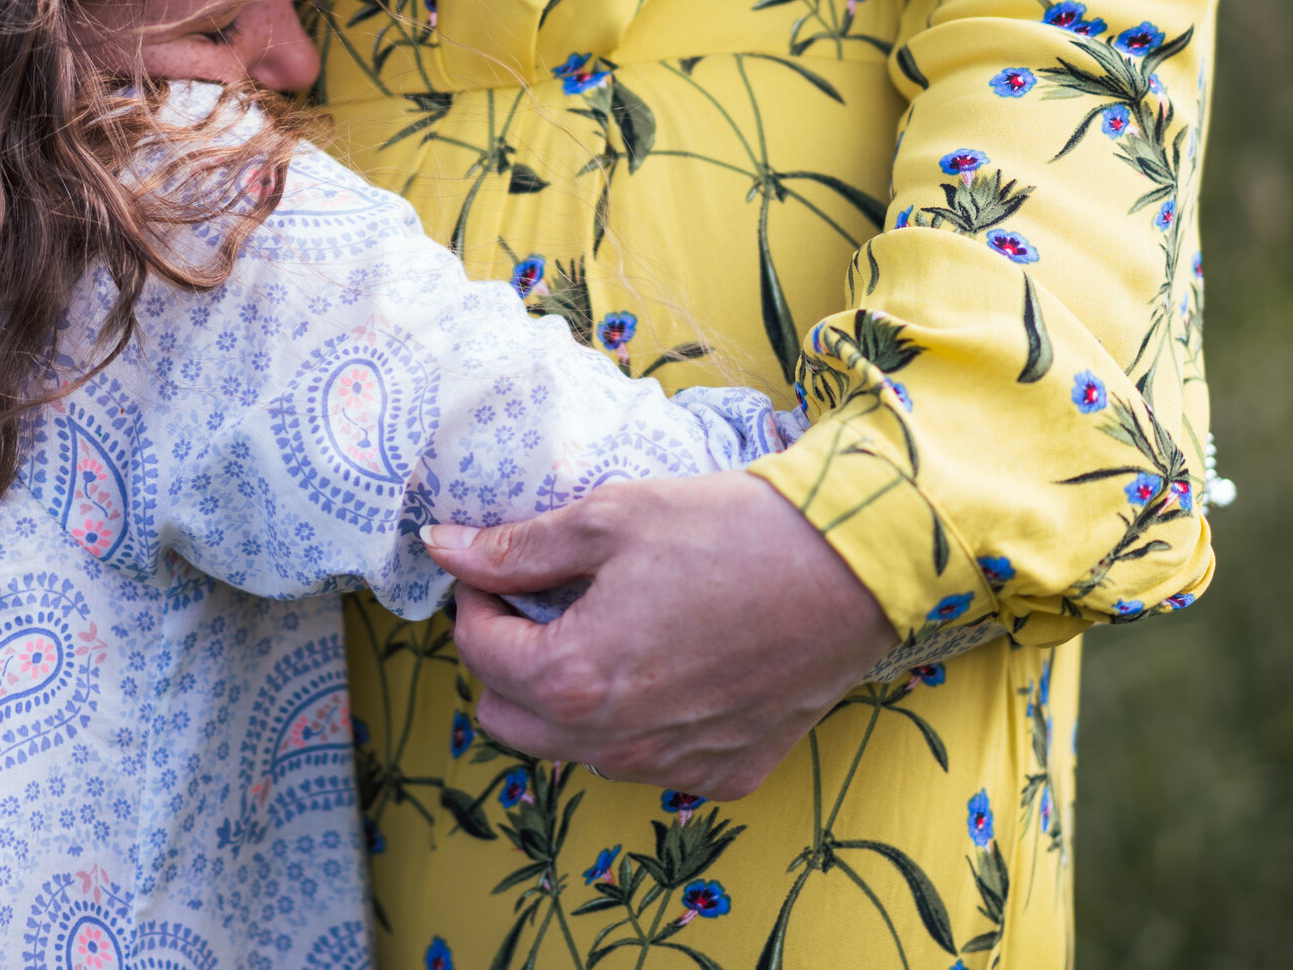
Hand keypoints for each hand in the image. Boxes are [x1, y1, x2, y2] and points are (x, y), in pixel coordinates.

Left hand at [422, 471, 895, 799]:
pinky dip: (638, 720)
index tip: (497, 569)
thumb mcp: (610, 519)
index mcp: (573, 678)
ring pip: (574, 748)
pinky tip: (668, 663)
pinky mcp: (725, 773)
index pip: (478, 651)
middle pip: (508, 719)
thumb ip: (519, 547)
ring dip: (567, 698)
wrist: (849, 566)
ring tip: (606, 628)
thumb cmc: (729, 531)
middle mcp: (614, 743)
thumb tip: (444, 548)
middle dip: (506, 661)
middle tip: (542, 605)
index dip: (475, 599)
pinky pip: (649, 759)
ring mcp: (672, 766)